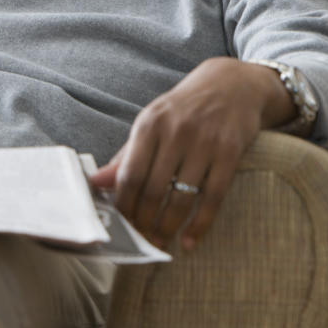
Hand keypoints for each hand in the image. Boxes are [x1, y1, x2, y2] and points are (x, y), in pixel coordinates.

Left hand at [89, 57, 291, 250]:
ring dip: (168, 227)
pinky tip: (189, 241)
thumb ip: (126, 155)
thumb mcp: (152, 122)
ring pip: (182, 198)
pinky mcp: (230, 152)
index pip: (130, 174)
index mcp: (150, 123)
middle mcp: (176, 131)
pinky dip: (200, 225)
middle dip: (144, 222)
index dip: (123, 206)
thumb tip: (95, 183)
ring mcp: (205, 142)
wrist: (232, 85)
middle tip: (140, 241)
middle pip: (154, 190)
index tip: (120, 225)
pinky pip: (213, 197)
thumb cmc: (184, 109)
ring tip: (160, 242)